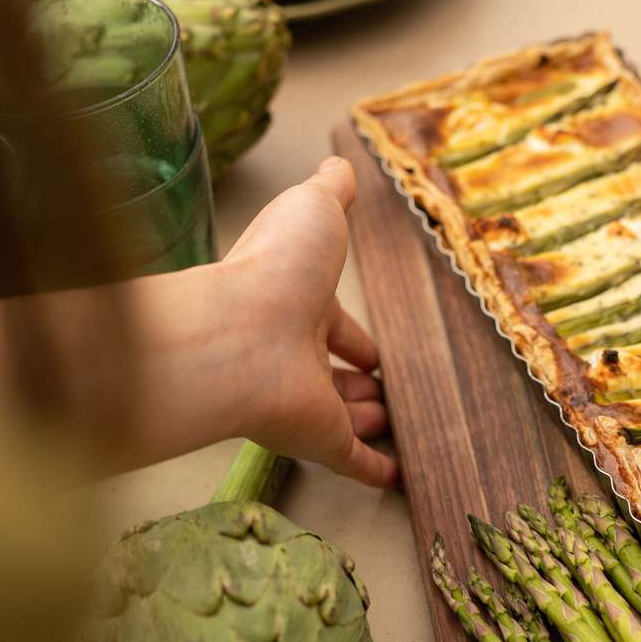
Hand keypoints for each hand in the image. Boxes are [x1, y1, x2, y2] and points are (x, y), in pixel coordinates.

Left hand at [221, 158, 397, 489]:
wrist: (242, 333)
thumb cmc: (275, 267)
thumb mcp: (311, 209)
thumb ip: (330, 189)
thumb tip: (339, 163)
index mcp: (297, 303)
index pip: (333, 324)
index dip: (356, 337)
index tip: (375, 352)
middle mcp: (297, 353)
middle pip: (335, 372)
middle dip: (361, 381)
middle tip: (387, 391)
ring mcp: (305, 399)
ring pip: (342, 415)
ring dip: (367, 420)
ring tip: (396, 423)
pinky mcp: (316, 439)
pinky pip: (350, 459)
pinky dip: (375, 469)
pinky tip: (397, 478)